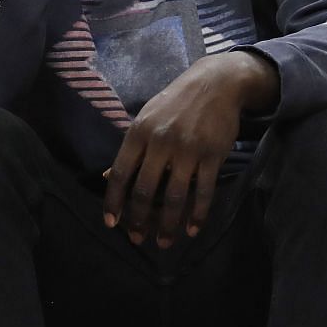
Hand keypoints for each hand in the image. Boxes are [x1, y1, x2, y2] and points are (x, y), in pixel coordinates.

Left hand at [103, 51, 279, 246]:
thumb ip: (131, 148)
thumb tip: (110, 176)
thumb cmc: (176, 103)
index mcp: (139, 132)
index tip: (111, 223)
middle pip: (145, 190)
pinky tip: (192, 230)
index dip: (114, 201)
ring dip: (168, 224)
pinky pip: (203, 191)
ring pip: (174, 196)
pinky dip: (198, 214)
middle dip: (139, 220)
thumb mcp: (146, 118)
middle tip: (138, 239)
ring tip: (164, 243)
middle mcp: (161, 142)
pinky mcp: (212, 155)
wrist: (216, 84)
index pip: (121, 173)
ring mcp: (188, 150)